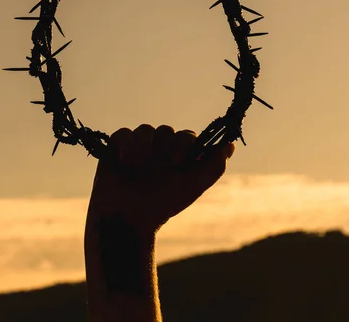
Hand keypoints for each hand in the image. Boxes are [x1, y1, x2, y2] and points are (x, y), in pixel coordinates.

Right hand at [86, 124, 234, 235]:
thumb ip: (213, 167)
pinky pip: (123, 133)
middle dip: (163, 148)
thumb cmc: (163, 204)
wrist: (129, 219)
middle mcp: (161, 148)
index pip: (187, 137)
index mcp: (180, 155)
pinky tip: (126, 163)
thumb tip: (230, 145)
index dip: (184, 145)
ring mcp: (139, 147)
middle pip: (166, 131)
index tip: (178, 162)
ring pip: (145, 130)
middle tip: (157, 169)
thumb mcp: (193, 187)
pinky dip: (126, 145)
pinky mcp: (117, 147)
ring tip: (138, 168)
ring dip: (144, 147)